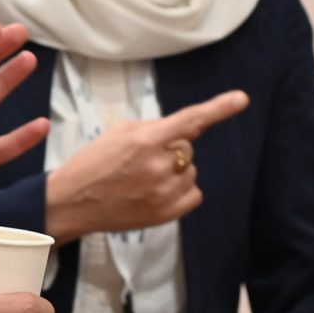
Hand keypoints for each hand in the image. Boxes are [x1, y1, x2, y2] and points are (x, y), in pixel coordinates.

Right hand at [43, 90, 249, 242]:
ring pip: (190, 170)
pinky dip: (181, 191)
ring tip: (141, 178)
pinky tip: (155, 192)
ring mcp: (164, 192)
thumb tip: (182, 131)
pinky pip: (194, 193)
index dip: (218, 108)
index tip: (242, 99)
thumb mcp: (119, 132)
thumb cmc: (93, 163)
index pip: (190, 120)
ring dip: (174, 171)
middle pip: (187, 147)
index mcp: (145, 140)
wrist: (72, 202)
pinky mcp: (166, 213)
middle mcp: (158, 166)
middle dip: (170, 148)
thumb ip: (153, 128)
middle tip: (140, 160)